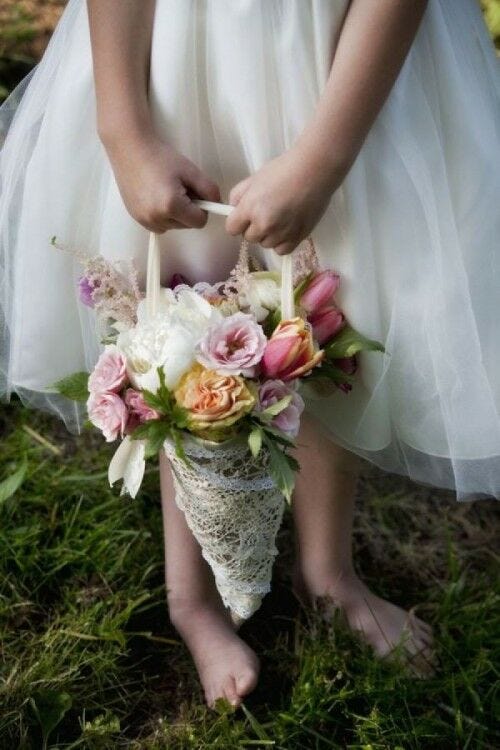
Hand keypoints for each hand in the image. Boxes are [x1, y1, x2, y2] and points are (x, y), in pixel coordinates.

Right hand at [104, 131, 220, 231]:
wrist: (130, 148)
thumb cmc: (161, 156)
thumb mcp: (191, 170)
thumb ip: (209, 190)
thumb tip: (217, 205)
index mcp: (171, 206)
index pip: (199, 222)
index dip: (202, 208)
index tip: (195, 193)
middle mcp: (156, 218)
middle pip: (186, 225)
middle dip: (188, 210)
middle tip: (178, 187)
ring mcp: (144, 220)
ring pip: (173, 226)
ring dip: (175, 214)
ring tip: (165, 190)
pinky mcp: (137, 219)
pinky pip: (159, 225)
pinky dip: (163, 215)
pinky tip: (156, 196)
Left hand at [225, 146, 337, 254]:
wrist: (314, 170)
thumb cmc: (284, 169)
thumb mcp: (254, 178)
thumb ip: (238, 196)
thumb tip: (234, 210)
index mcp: (250, 208)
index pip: (232, 229)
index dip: (237, 222)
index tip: (244, 216)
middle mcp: (264, 225)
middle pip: (249, 238)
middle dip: (253, 228)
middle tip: (266, 212)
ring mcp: (281, 233)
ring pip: (265, 244)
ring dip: (269, 235)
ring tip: (280, 218)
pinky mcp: (297, 238)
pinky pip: (281, 250)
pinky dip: (282, 242)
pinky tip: (287, 228)